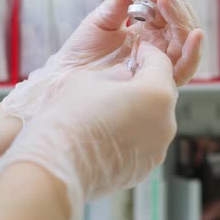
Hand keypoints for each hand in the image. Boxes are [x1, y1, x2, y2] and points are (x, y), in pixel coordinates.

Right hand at [0, 42, 177, 219]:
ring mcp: (158, 148)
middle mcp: (165, 122)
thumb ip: (117, 73)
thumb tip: (126, 75)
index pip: (160, 63)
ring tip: (113, 107)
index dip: (146, 53)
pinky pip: (145, 141)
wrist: (54, 168)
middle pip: (162, 92)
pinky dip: (134, 133)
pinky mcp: (146, 167)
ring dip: (140, 108)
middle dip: (146, 81)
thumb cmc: (68, 118)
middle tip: (124, 77)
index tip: (135, 51)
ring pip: (155, 118)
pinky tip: (109, 131)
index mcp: (155, 93)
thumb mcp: (90, 79)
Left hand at [4, 0, 202, 120]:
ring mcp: (160, 62)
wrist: (62, 81)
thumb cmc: (79, 53)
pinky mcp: (159, 82)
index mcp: (147, 28)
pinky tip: (194, 34)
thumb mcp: (101, 19)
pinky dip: (193, 51)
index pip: (167, 1)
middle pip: (180, 17)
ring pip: (185, 37)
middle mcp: (159, 44)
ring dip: (180, 14)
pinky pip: (185, 69)